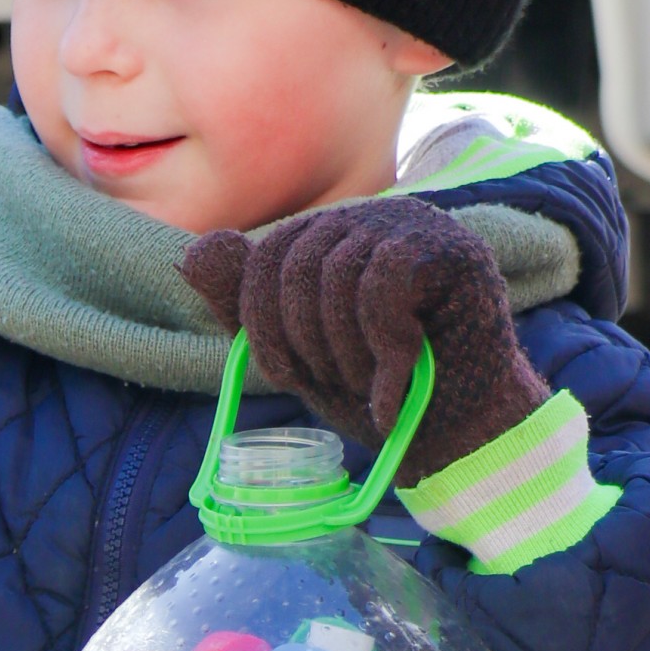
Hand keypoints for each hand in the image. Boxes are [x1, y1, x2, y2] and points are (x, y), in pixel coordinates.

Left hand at [181, 199, 549, 484]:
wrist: (459, 435)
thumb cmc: (378, 392)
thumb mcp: (297, 352)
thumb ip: (245, 307)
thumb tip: (190, 252)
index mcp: (332, 234)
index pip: (264, 257)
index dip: (262, 324)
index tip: (289, 375)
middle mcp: (372, 215)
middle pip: (295, 266)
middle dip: (306, 344)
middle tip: (339, 386)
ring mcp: (416, 225)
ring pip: (338, 278)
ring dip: (347, 353)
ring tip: (372, 386)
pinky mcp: (454, 250)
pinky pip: (383, 287)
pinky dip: (383, 349)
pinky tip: (397, 384)